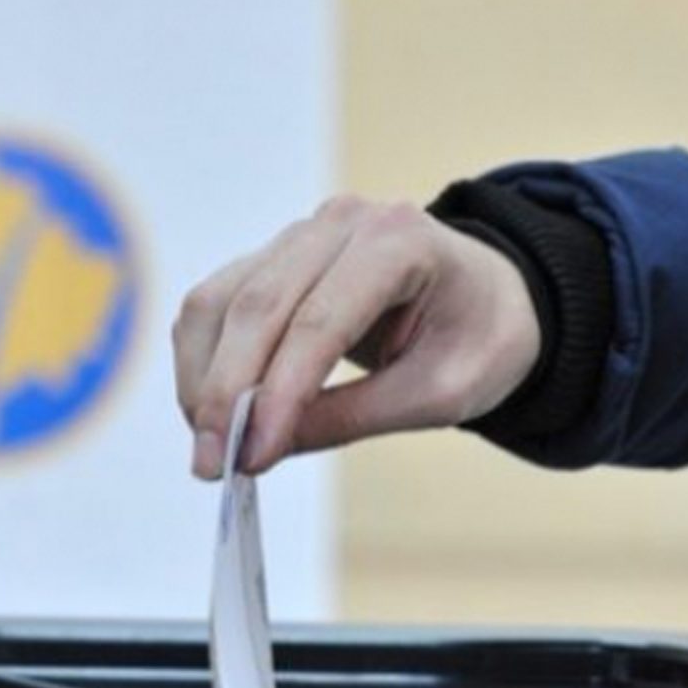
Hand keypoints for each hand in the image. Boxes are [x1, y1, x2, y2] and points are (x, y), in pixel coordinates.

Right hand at [173, 195, 541, 477]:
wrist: (486, 298)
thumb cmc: (477, 340)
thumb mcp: (439, 394)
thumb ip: (351, 417)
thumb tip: (259, 447)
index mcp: (400, 242)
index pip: (320, 319)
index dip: (277, 391)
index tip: (250, 455)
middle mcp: (339, 224)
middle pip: (259, 305)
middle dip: (224, 392)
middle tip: (210, 464)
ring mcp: (297, 236)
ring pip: (220, 302)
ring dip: (202, 379)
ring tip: (209, 448)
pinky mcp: (267, 260)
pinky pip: (214, 306)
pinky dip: (201, 363)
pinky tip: (209, 414)